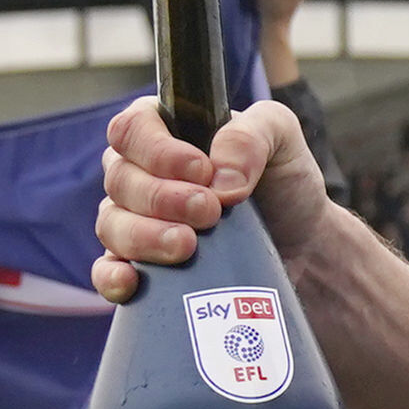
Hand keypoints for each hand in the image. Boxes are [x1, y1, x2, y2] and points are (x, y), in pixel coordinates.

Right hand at [93, 96, 335, 298]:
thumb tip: (218, 175)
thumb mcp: (283, 139)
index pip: (131, 128)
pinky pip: (104, 272)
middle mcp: (141, 174)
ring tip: (188, 246)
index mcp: (167, 133)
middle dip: (163, 197)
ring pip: (110, 224)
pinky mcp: (140, 265)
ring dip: (145, 236)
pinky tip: (132, 281)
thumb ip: (254, 133)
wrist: (303, 245)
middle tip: (210, 212)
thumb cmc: (284, 184)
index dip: (157, 150)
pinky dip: (111, 277)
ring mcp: (135, 221)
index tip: (201, 171)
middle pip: (119, 179)